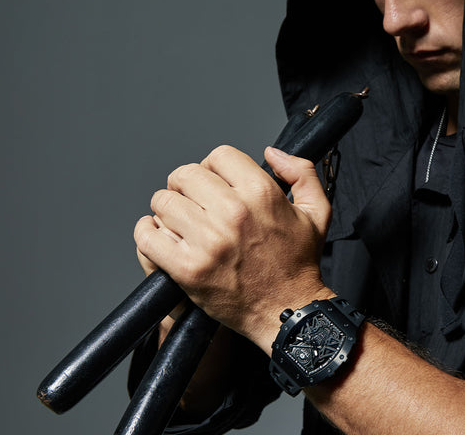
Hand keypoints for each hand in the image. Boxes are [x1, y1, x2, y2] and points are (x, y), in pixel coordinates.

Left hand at [133, 145, 333, 348]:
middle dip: (185, 185)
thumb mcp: (316, 212)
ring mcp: (208, 241)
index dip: (213, 166)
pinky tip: (161, 236)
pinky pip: (148, 236)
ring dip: (167, 209)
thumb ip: (301, 173)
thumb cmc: (299, 264)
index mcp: (261, 194)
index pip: (218, 156)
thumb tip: (272, 152)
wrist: (288, 312)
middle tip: (192, 202)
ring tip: (179, 222)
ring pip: (164, 202)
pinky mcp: (188, 268)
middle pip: (185, 175)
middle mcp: (233, 213)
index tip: (213, 182)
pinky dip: (147, 232)